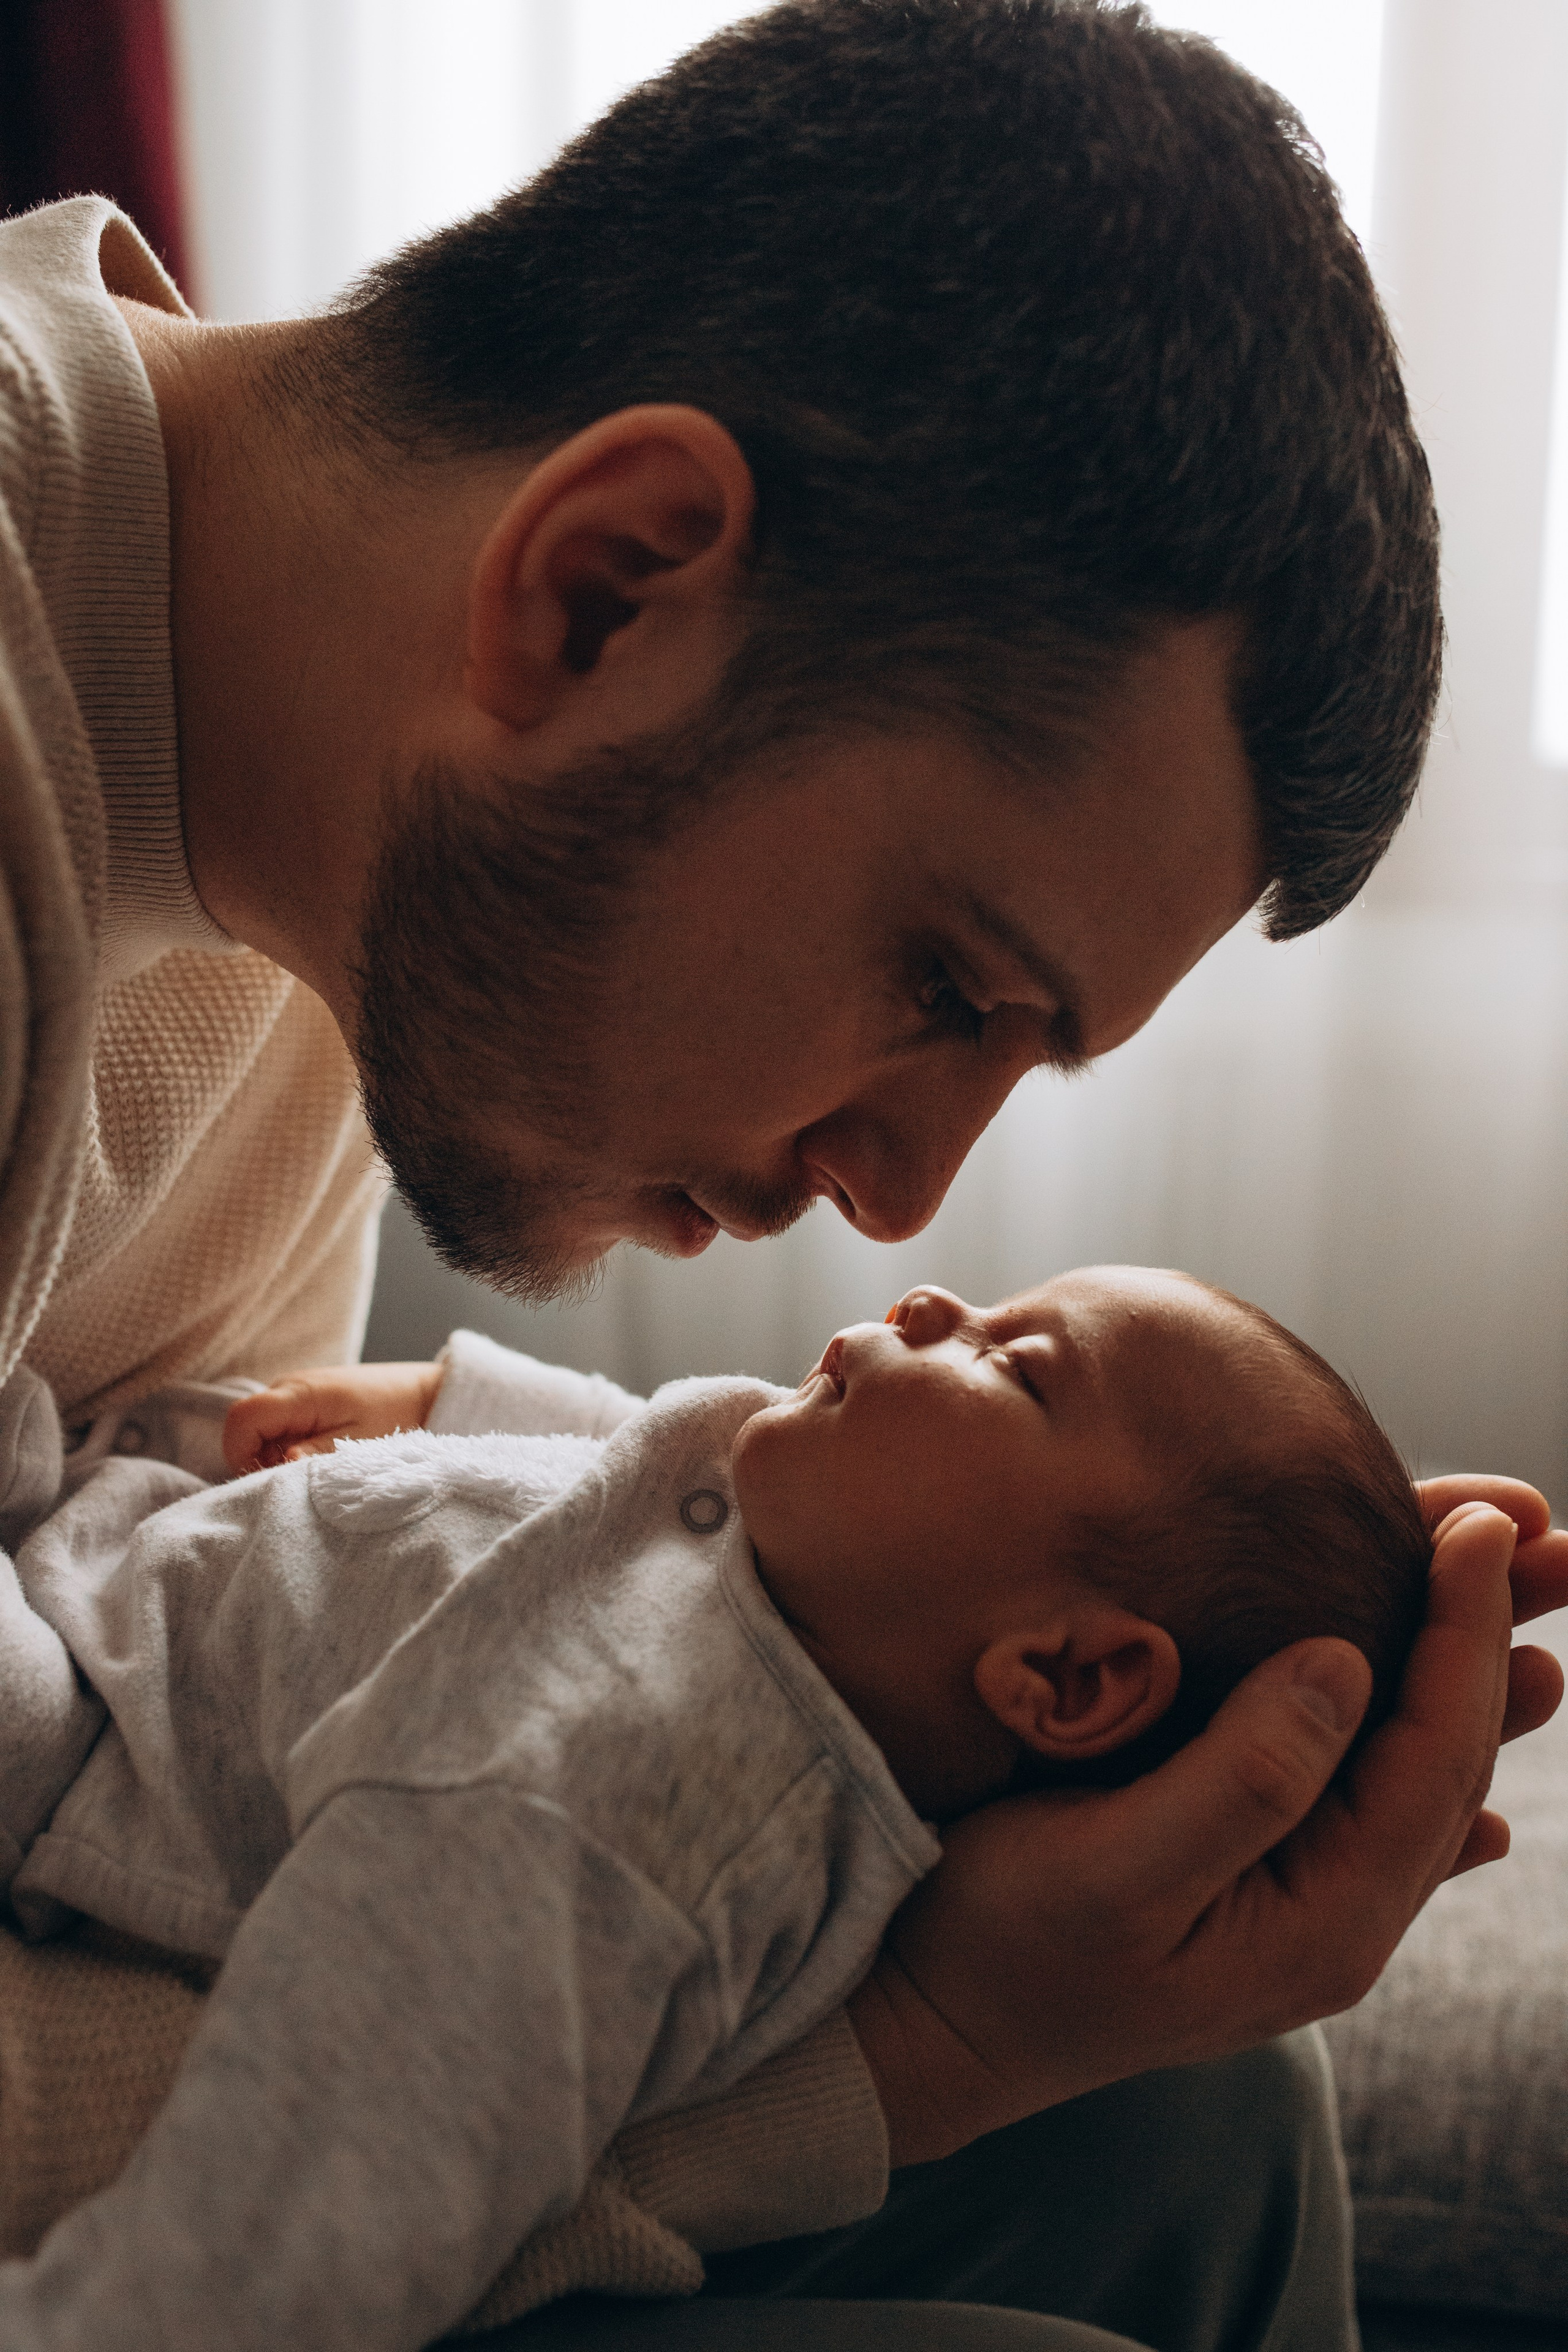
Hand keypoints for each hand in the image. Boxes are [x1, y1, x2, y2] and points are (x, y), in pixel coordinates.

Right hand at [223, 1361, 443, 1474]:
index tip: (269, 1478)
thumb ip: (316, 1454)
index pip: (241, 1419)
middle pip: (245, 1429)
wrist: (420, 1393)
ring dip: (277, 1455)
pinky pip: (279, 1428)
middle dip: (261, 1460)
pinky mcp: (303, 1402)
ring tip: (319, 1463)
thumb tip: (280, 1464)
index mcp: (299, 1394)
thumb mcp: (359, 1443)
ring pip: (260, 1431)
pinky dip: (290, 1447)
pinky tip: (321, 1454)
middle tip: (302, 1476)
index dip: (241, 1453)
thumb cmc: (394, 1416)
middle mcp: (287, 1386)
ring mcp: (293, 1393)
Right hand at [852, 1478, 1567, 2164]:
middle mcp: (1329, 1923)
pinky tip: (1473, 1817)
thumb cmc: (1003, 1946)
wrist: (924, 2035)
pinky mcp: (1245, 1896)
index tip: (1481, 1528)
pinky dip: (1416, 1787)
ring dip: (1466, 1698)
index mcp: (1318, 1919)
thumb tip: (1344, 1667)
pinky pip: (1364, 1830)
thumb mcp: (1113, 1868)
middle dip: (1490, 1644)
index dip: (1464, 1635)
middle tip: (1532, 1534)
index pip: (1430, 1753)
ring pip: (1410, 1785)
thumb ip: (1240, 1778)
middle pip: (1442, 1763)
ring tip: (1530, 1631)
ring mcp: (1291, 1915)